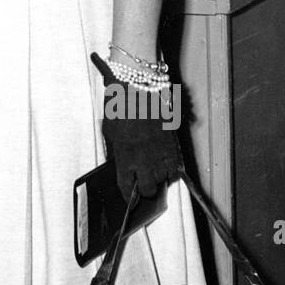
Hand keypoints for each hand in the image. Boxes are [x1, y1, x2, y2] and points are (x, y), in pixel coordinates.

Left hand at [91, 51, 182, 200]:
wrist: (138, 87)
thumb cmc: (119, 106)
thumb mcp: (109, 130)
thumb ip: (115, 150)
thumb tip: (118, 162)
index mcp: (124, 155)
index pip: (126, 186)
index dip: (128, 194)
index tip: (129, 197)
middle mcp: (143, 158)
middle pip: (148, 188)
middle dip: (145, 190)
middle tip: (144, 185)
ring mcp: (159, 152)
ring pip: (163, 179)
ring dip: (159, 178)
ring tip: (154, 172)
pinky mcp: (172, 144)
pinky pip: (175, 167)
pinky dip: (171, 170)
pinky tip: (165, 165)